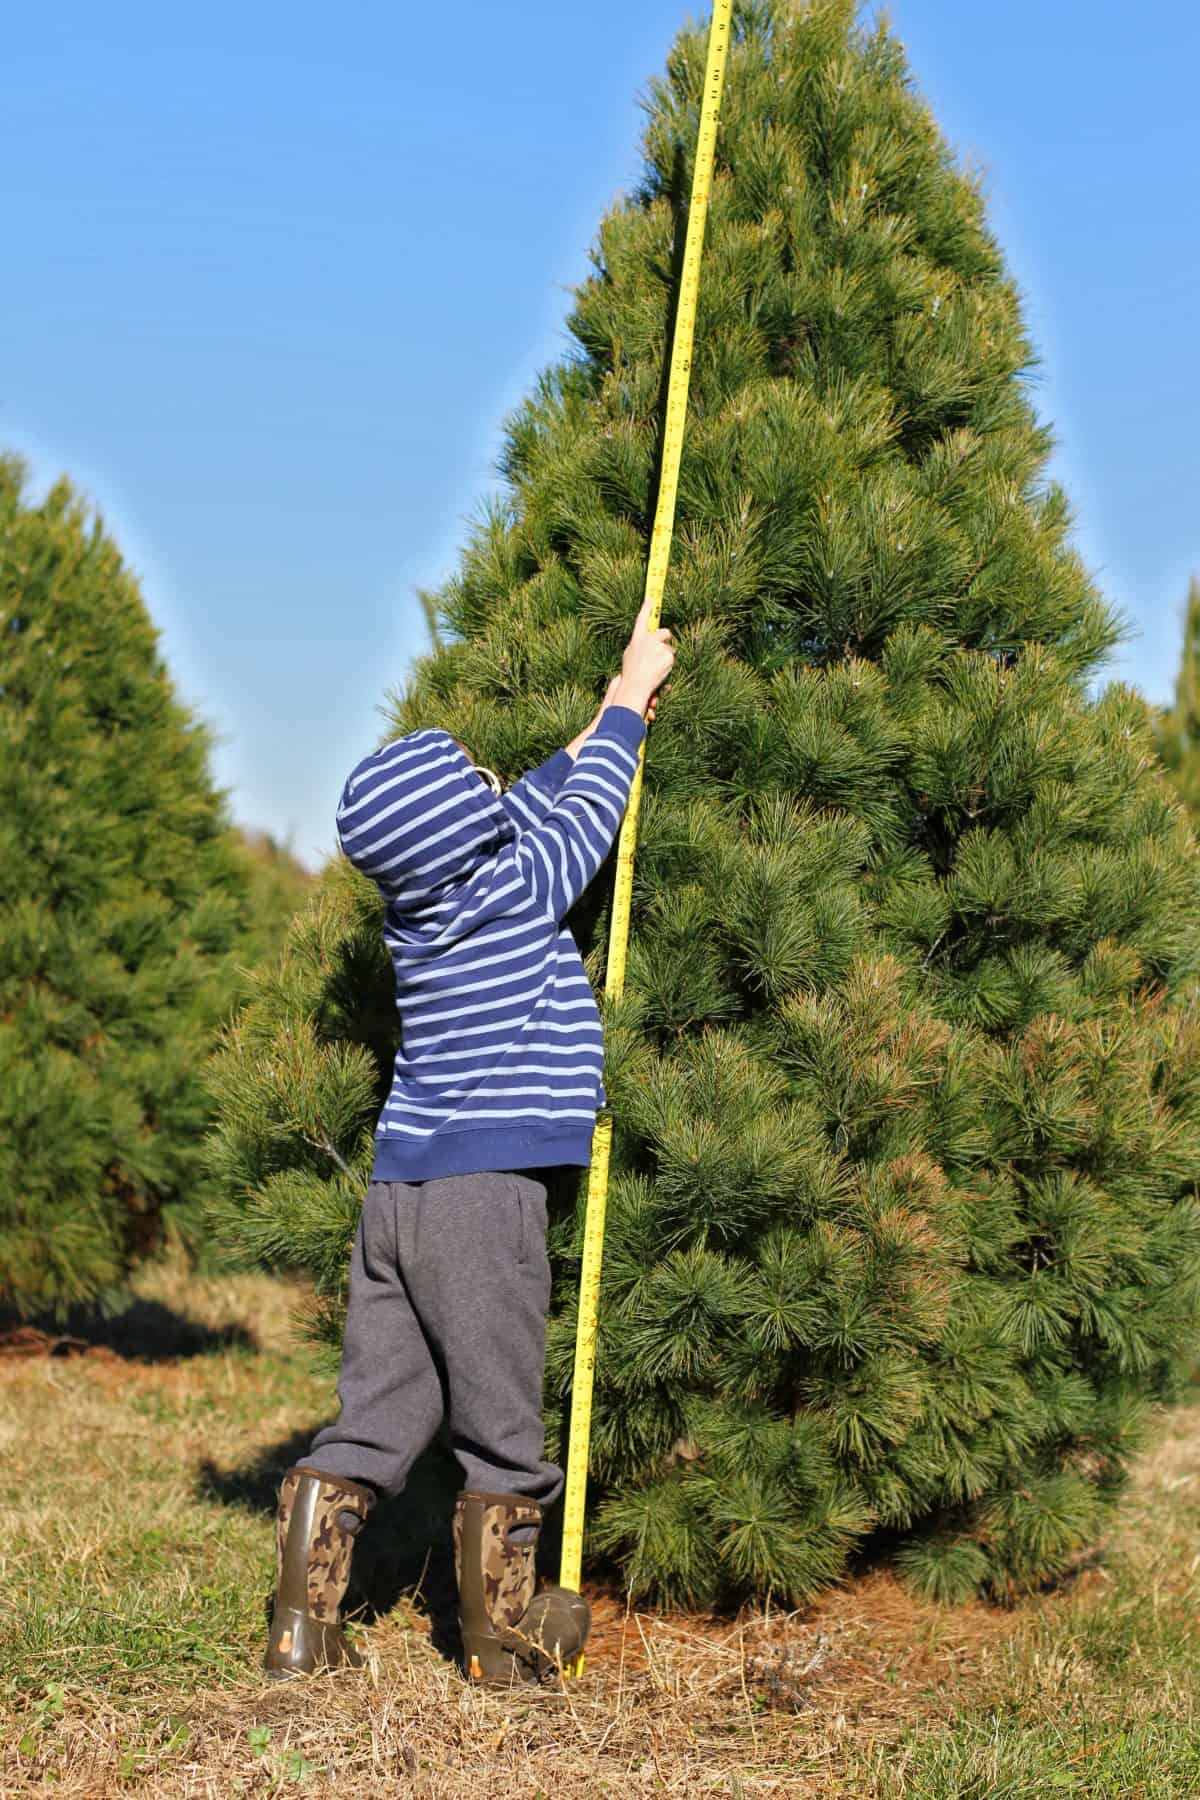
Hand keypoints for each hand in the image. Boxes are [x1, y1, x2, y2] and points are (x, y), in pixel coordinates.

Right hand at [613, 594, 674, 715]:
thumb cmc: (631, 672)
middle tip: (660, 651)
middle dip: (666, 639)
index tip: (651, 599)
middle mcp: (649, 639)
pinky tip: (660, 670)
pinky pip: (672, 656)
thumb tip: (645, 639)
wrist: (636, 685)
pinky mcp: (668, 654)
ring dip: (665, 656)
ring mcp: (659, 646)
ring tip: (655, 667)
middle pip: (664, 632)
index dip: (647, 608)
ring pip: (668, 648)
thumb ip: (638, 644)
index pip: (642, 619)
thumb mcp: (630, 654)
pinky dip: (668, 663)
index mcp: (637, 638)